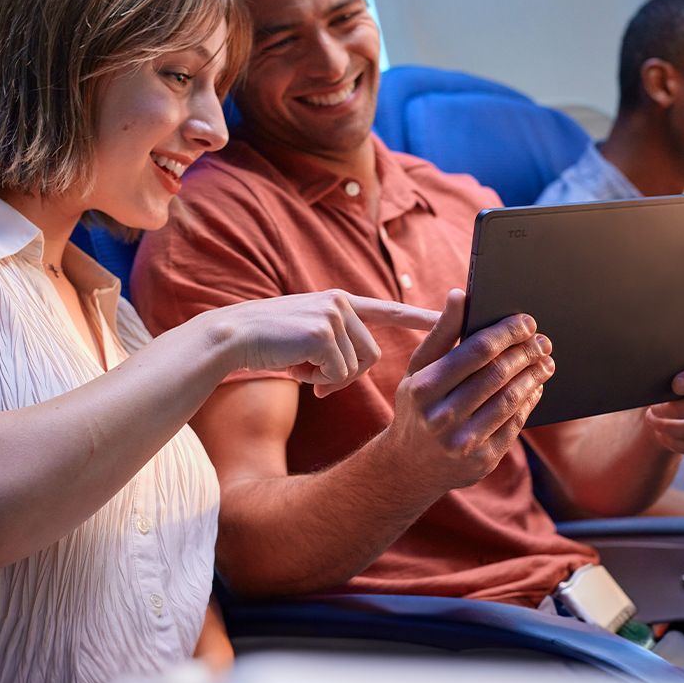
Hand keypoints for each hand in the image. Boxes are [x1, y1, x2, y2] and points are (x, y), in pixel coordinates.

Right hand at [207, 289, 438, 395]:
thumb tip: (348, 374)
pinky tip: (294, 366)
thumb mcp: (308, 338)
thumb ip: (336, 345)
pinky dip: (318, 379)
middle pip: (371, 355)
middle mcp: (342, 302)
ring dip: (329, 377)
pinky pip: (337, 372)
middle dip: (347, 375)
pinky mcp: (323, 331)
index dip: (422, 317)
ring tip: (300, 366)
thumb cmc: (268, 344)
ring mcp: (333, 314)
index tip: (454, 317)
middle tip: (317, 380)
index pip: (390, 310)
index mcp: (341, 302)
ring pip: (356, 365)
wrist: (230, 338)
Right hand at [383, 289, 556, 490]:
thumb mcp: (418, 369)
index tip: (527, 321)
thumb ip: (442, 333)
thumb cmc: (417, 406)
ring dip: (534, 376)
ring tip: (545, 361)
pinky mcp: (482, 460)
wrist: (408, 467)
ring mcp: (464, 441)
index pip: (477, 351)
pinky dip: (530, 402)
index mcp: (425, 387)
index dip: (507, 333)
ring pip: (511, 399)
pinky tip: (536, 387)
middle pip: (498, 374)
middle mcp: (443, 416)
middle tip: (542, 341)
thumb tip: (460, 294)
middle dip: (526, 352)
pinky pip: (515, 424)